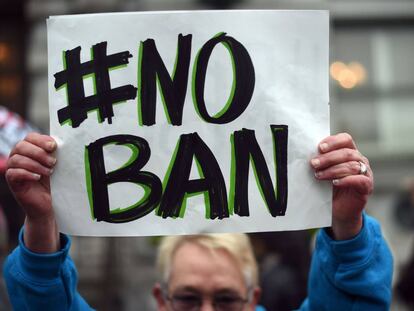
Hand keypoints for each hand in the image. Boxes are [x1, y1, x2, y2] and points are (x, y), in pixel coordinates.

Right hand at [6, 133, 58, 251]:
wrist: (50, 203)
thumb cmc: (55, 181)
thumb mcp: (57, 165)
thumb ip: (55, 154)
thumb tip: (61, 143)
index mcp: (30, 149)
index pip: (30, 137)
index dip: (41, 140)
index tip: (53, 147)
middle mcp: (19, 156)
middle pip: (21, 146)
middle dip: (38, 152)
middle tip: (53, 162)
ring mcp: (14, 169)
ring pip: (17, 159)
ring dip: (35, 164)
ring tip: (49, 172)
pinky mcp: (13, 182)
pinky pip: (13, 173)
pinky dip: (26, 173)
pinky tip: (37, 177)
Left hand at [311, 133, 372, 239]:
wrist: (338, 210)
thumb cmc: (329, 188)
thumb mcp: (323, 172)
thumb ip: (319, 162)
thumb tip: (303, 153)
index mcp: (349, 152)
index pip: (345, 139)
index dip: (333, 141)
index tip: (319, 147)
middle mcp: (359, 160)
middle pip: (347, 152)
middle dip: (328, 157)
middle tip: (313, 163)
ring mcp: (365, 172)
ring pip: (351, 165)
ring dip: (333, 169)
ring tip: (319, 175)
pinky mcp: (366, 186)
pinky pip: (359, 180)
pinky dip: (346, 180)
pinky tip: (334, 183)